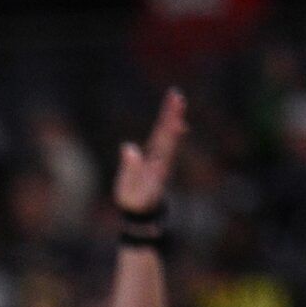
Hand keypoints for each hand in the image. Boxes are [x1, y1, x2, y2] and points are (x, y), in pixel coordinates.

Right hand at [114, 89, 186, 215]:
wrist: (142, 211)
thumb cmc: (133, 199)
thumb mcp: (128, 188)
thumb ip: (130, 169)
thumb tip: (129, 147)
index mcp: (157, 163)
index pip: (164, 139)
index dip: (168, 123)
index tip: (173, 108)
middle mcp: (162, 159)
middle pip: (168, 133)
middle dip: (172, 113)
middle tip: (177, 94)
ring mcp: (161, 158)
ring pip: (168, 134)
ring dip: (172, 116)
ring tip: (177, 99)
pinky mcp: (156, 159)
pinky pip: (165, 140)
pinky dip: (170, 128)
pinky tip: (177, 119)